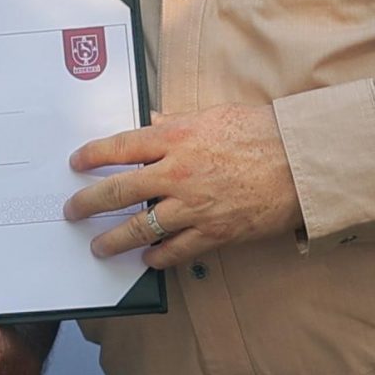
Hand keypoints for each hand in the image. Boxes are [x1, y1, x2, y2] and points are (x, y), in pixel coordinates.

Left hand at [65, 103, 301, 268]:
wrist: (301, 164)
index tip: (76, 163)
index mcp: (176, 137)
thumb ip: (179, 121)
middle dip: (88, 203)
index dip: (92, 156)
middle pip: (118, 191)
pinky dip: (157, 258)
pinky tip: (147, 259)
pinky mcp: (213, 233)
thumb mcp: (216, 114)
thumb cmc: (263, 132)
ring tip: (98, 247)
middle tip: (73, 211)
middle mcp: (176, 172)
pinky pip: (174, 251)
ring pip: (140, 228)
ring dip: (114, 240)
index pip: (120, 147)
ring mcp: (193, 206)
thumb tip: (153, 121)